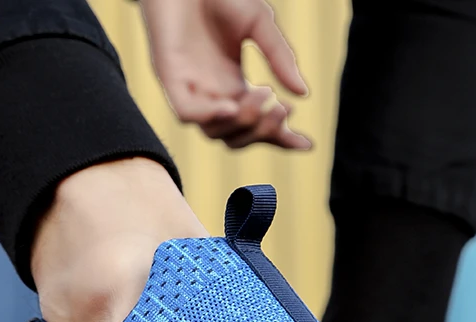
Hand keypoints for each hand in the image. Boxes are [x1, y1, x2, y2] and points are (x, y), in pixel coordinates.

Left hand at [139, 0, 309, 149]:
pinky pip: (187, 114)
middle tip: (283, 108)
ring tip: (264, 93)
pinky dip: (210, 117)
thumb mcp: (260, 24)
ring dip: (243, 122)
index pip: (257, 124)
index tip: (306, 144)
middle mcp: (212, 94)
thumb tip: (303, 93)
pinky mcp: (169, 77)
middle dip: (264, 131)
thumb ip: (279, 58)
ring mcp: (190, 89)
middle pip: (237, 137)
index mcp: (234, 86)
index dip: (280, 138)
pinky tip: (232, 106)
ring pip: (215, 132)